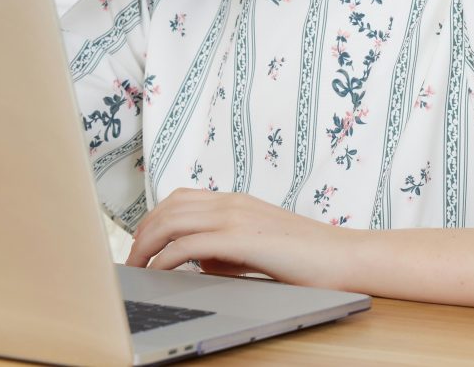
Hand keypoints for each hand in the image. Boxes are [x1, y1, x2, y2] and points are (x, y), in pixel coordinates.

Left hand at [125, 189, 355, 288]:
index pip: (179, 200)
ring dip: (146, 246)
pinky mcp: (241, 239)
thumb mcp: (258, 248)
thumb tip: (196, 261)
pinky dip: (166, 259)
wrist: (343, 257)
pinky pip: (188, 246)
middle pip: (168, 208)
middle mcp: (231, 203)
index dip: (152, 221)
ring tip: (136, 269)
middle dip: (141, 234)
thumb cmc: (306, 258)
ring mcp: (236, 218)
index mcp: (235, 202)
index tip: (140, 245)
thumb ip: (226, 249)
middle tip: (130, 261)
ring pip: (172, 222)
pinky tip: (159, 273)